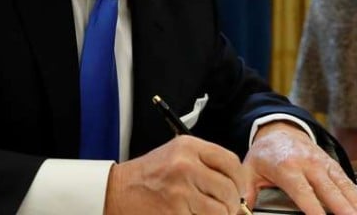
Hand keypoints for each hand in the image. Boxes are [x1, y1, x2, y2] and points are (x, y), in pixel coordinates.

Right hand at [105, 135, 247, 213]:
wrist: (116, 190)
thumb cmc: (148, 175)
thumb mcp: (177, 155)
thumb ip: (205, 163)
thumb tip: (236, 184)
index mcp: (189, 147)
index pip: (231, 162)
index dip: (240, 179)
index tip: (239, 189)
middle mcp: (186, 166)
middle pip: (229, 189)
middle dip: (232, 203)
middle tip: (228, 208)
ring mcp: (180, 191)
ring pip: (220, 210)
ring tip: (211, 213)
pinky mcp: (174, 212)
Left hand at [243, 122, 356, 214]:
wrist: (278, 129)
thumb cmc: (264, 155)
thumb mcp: (249, 171)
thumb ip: (246, 193)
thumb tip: (240, 210)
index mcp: (287, 167)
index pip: (303, 193)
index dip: (314, 209)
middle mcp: (309, 164)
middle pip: (329, 191)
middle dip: (343, 210)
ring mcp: (323, 163)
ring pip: (343, 187)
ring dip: (356, 205)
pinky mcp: (332, 164)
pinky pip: (348, 182)